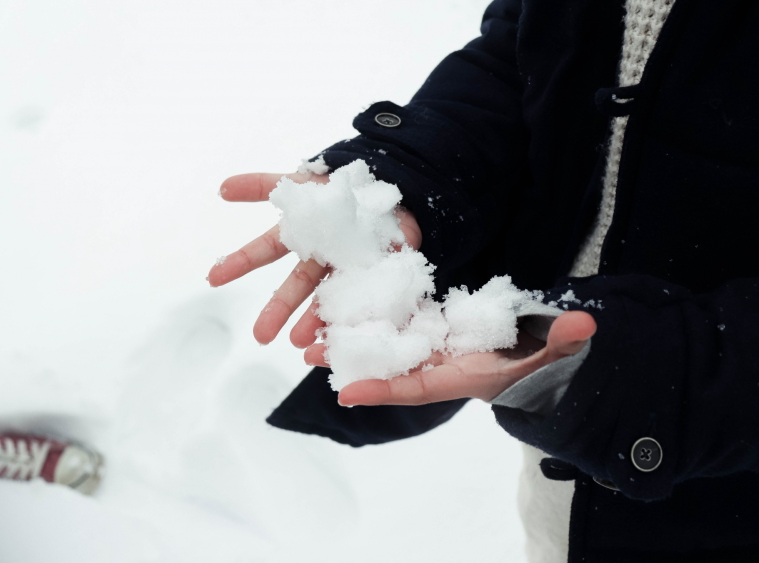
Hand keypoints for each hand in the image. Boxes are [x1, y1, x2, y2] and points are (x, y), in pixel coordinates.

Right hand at [208, 171, 422, 346]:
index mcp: (303, 232)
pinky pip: (366, 297)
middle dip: (277, 310)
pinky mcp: (377, 272)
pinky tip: (335, 340)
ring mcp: (350, 266)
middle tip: (260, 336)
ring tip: (299, 343)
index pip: (266, 249)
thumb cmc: (343, 187)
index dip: (240, 262)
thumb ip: (264, 185)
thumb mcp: (303, 180)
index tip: (212, 280)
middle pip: (297, 284)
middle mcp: (323, 255)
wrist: (394, 190)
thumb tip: (222, 187)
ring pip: (330, 297)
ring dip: (313, 321)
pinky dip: (354, 316)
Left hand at [304, 310, 596, 405]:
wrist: (541, 355)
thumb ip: (566, 339)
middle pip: (391, 368)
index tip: (346, 393)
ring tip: (312, 338)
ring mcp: (437, 348)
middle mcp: (443, 365)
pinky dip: (375, 320)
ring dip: (354, 343)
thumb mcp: (556, 351)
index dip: (385, 390)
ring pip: (390, 346)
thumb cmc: (544, 359)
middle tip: (310, 357)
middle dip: (354, 365)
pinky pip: (402, 325)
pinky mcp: (437, 329)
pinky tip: (347, 309)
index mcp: (465, 376)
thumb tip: (585, 324)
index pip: (420, 387)